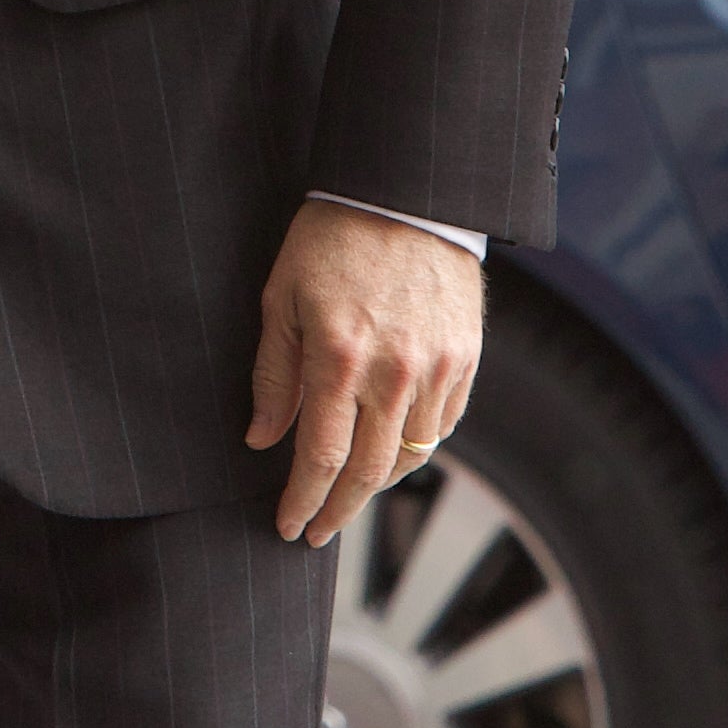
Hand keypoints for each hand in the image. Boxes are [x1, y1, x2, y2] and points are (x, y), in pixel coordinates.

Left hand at [246, 198, 481, 546]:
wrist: (406, 195)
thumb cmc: (331, 239)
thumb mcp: (281, 297)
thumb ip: (274, 374)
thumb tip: (262, 438)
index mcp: (338, 360)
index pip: (320, 458)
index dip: (303, 501)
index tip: (289, 527)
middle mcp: (394, 375)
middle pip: (370, 473)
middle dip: (339, 511)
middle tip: (317, 532)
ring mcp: (437, 370)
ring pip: (411, 456)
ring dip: (378, 485)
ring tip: (349, 494)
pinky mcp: (465, 360)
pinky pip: (443, 426)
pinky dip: (417, 448)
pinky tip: (393, 452)